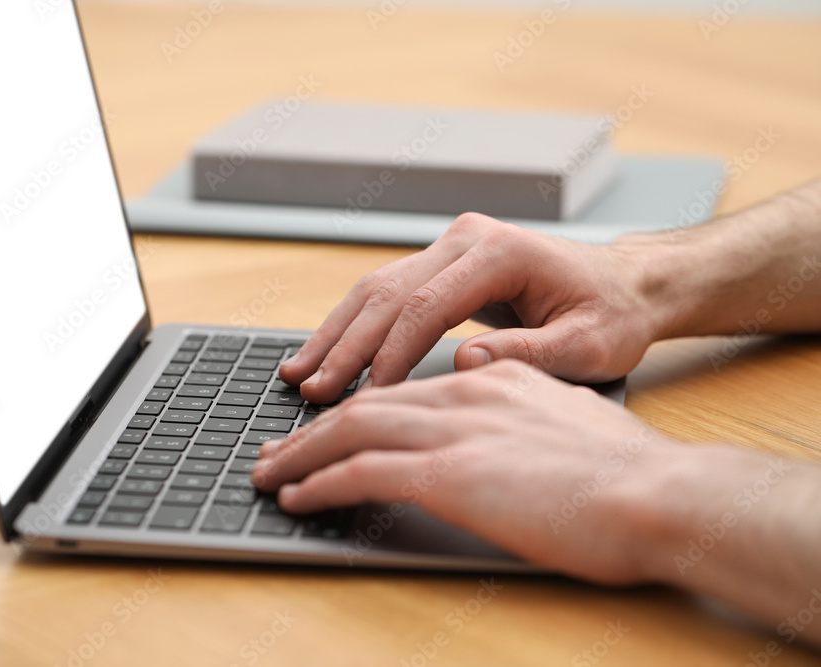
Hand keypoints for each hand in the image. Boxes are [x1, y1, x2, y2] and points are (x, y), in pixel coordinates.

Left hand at [254, 360, 676, 584]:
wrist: (662, 493)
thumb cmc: (627, 470)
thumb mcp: (565, 417)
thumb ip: (516, 407)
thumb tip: (486, 417)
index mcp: (493, 377)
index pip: (404, 386)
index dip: (355, 405)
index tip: (324, 426)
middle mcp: (466, 390)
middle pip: (365, 400)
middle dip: (310, 427)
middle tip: (274, 450)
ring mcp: (456, 428)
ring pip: (352, 428)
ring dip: (300, 453)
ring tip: (267, 475)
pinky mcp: (451, 471)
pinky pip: (363, 470)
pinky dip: (321, 483)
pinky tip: (298, 498)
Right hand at [279, 213, 664, 404]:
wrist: (626, 284)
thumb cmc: (613, 314)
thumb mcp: (589, 345)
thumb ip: (529, 353)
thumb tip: (463, 363)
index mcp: (500, 253)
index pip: (427, 306)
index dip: (391, 353)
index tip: (367, 396)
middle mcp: (467, 240)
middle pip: (388, 293)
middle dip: (346, 345)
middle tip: (311, 388)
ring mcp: (450, 246)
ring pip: (376, 289)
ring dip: (337, 333)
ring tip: (300, 372)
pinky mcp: (443, 263)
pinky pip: (388, 293)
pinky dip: (354, 325)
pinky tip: (329, 352)